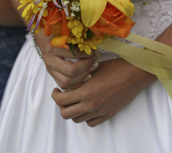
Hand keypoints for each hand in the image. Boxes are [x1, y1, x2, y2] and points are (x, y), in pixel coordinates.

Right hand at [35, 29, 99, 88]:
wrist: (42, 35)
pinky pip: (64, 85)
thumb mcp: (64, 29)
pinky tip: (85, 75)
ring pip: (67, 82)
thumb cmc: (55, 30)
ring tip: (92, 67)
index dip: (87, 53)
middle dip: (87, 66)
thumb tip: (94, 39)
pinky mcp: (52, 74)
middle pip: (71, 71)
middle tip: (95, 59)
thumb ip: (76, 34)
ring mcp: (50, 69)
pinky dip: (76, 83)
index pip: (74, 54)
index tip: (94, 50)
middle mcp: (50, 60)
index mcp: (52, 47)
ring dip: (83, 76)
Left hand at [52, 24, 171, 126]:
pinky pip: (91, 123)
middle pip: (66, 114)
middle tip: (63, 96)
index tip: (57, 90)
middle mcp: (92, 104)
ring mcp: (100, 111)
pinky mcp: (108, 114)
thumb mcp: (94, 68)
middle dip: (61, 105)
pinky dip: (85, 117)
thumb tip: (71, 81)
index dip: (55, 95)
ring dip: (73, 111)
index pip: (61, 100)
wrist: (135, 74)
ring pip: (77, 119)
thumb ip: (81, 77)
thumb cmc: (116, 68)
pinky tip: (87, 107)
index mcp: (86, 91)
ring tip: (76, 100)